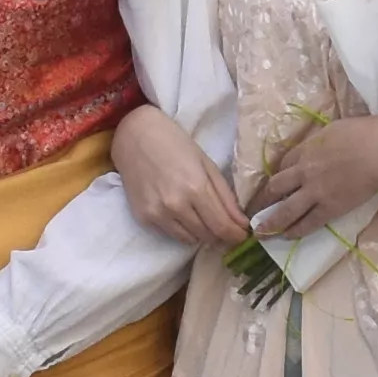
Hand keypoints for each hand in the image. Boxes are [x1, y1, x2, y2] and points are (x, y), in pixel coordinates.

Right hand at [109, 100, 240, 249]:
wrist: (134, 136)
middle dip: (220, 233)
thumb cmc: (175, 144)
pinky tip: (179, 212)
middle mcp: (176, 205)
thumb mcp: (207, 164)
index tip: (242, 235)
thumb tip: (242, 224)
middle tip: (223, 223)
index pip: (222, 226)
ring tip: (200, 215)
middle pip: (208, 236)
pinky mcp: (143, 218)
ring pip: (190, 240)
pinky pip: (171, 235)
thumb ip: (225, 196)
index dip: (235, 235)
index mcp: (196, 188)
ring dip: (200, 233)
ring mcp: (157, 213)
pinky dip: (181, 229)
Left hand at [240, 110, 377, 244]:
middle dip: (263, 201)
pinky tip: (287, 236)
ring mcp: (315, 192)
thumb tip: (319, 146)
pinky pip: (308, 222)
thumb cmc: (364, 133)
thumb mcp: (334, 129)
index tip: (274, 184)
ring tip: (261, 232)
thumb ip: (321, 141)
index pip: (283, 164)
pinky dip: (296, 230)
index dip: (277, 176)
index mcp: (306, 149)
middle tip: (255, 211)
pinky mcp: (330, 208)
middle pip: (276, 188)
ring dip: (271, 222)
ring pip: (286, 210)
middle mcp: (304, 172)